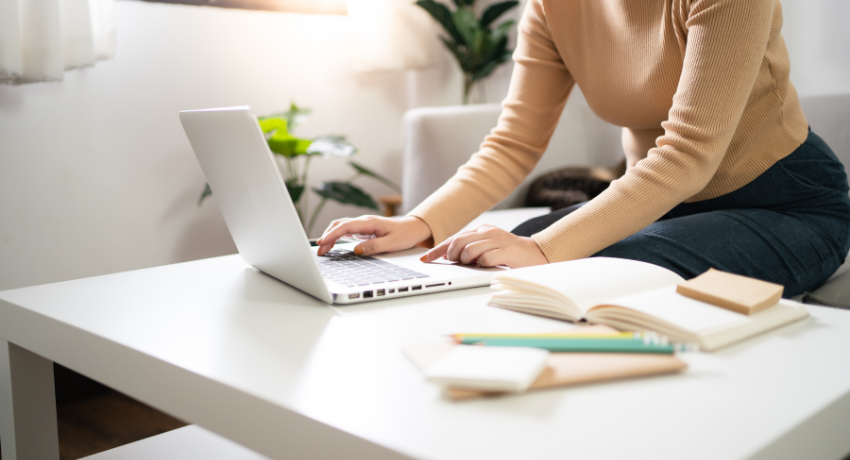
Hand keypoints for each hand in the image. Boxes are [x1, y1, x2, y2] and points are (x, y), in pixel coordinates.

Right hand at [316, 215, 432, 255]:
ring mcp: (362, 224)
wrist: (413, 228)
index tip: (322, 242)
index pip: (345, 226)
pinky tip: (331, 245)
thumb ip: (374, 247)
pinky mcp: (363, 229)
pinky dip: (336, 237)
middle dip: (327, 236)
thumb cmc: (404, 235)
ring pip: (341, 227)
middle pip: (339, 225)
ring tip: (322, 250)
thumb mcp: (392, 243)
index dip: (332, 234)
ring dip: (330, 236)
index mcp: (369, 222)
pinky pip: (345, 231)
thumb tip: (357, 250)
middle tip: (319, 251)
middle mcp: (363, 221)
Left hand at [420, 224, 548, 268]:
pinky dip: (482, 264)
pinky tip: (488, 265)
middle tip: (459, 263)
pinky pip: (486, 258)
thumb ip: (470, 249)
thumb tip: (448, 256)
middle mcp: (488, 232)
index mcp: (482, 230)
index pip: (454, 238)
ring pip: (470, 250)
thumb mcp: (487, 248)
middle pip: (458, 242)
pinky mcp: (507, 251)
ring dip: (468, 261)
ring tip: (476, 264)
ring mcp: (498, 240)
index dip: (438, 249)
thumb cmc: (509, 254)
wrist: (536, 254)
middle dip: (453, 256)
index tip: (425, 258)